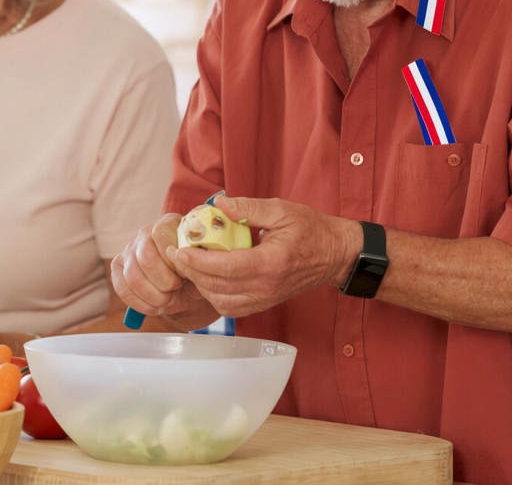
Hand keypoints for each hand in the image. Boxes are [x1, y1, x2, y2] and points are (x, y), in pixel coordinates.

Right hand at [110, 214, 214, 328]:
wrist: (187, 291)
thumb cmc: (197, 274)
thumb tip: (189, 262)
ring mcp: (129, 250)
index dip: (173, 259)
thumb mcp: (205, 267)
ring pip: (133, 276)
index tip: (185, 274)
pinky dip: (140, 304)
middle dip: (164, 281)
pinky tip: (154, 307)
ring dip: (153, 296)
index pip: (161, 234)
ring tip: (167, 300)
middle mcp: (145, 233)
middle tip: (176, 289)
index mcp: (169, 224)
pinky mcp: (118, 267)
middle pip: (146, 257)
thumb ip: (199, 262)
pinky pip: (122, 289)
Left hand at [171, 195, 359, 317]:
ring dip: (201, 285)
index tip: (181, 250)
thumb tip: (218, 203)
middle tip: (178, 253)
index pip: (228, 268)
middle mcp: (267, 287)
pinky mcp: (263, 304)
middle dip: (192, 272)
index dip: (199, 261)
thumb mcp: (282, 209)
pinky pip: (231, 307)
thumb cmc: (310, 230)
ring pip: (221, 302)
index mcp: (272, 263)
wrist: (333, 255)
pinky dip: (214, 295)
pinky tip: (207, 277)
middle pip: (219, 287)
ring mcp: (265, 299)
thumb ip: (248, 207)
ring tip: (191, 264)